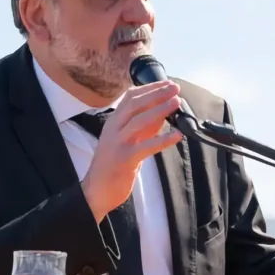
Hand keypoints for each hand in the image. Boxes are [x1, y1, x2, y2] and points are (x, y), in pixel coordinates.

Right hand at [82, 80, 183, 218]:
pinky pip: (147, 146)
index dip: (149, 88)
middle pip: (135, 103)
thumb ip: (142, 128)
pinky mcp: (125, 159)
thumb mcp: (126, 141)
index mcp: (113, 122)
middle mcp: (113, 129)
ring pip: (140, 120)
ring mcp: (118, 143)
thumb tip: (163, 113)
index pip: (130, 97)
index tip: (167, 83)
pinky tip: (178, 135)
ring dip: (160, 109)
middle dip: (156, 93)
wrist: (96, 191)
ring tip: (177, 103)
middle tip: (175, 88)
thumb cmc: (113, 166)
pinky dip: (164, 139)